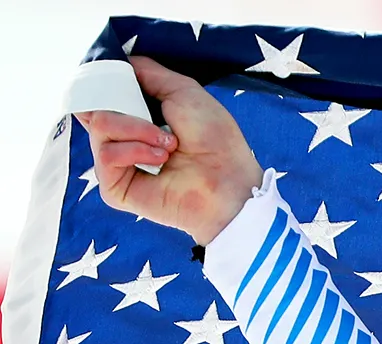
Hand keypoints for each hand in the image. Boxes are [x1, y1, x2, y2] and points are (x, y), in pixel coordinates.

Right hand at [76, 55, 264, 245]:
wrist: (229, 179)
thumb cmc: (214, 138)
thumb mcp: (182, 90)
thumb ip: (148, 72)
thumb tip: (120, 60)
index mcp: (136, 119)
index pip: (99, 97)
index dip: (103, 86)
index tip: (122, 84)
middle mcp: (122, 140)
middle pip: (94, 108)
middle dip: (126, 106)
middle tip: (160, 121)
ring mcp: (117, 165)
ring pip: (100, 127)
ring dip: (137, 129)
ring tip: (169, 144)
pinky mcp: (115, 188)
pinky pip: (106, 155)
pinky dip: (134, 150)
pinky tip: (160, 160)